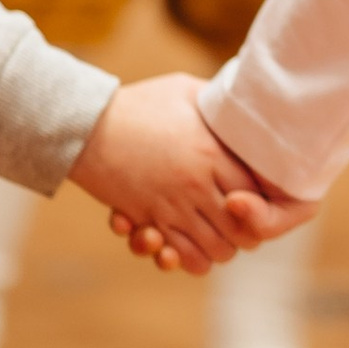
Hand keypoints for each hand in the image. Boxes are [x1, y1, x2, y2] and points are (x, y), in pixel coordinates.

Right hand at [69, 75, 315, 276]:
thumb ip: (216, 101)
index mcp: (210, 153)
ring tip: (221, 235)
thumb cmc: (138, 103)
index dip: (263, 200)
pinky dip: (191, 257)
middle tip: (244, 221)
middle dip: (247, 230)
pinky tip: (195, 246)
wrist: (85, 125)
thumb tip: (240, 98)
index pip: (256, 192)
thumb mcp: (185, 90)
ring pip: (214, 247)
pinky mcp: (146, 219)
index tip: (260, 195)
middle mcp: (194, 185)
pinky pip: (179, 254)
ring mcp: (169, 206)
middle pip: (239, 227)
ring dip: (222, 246)